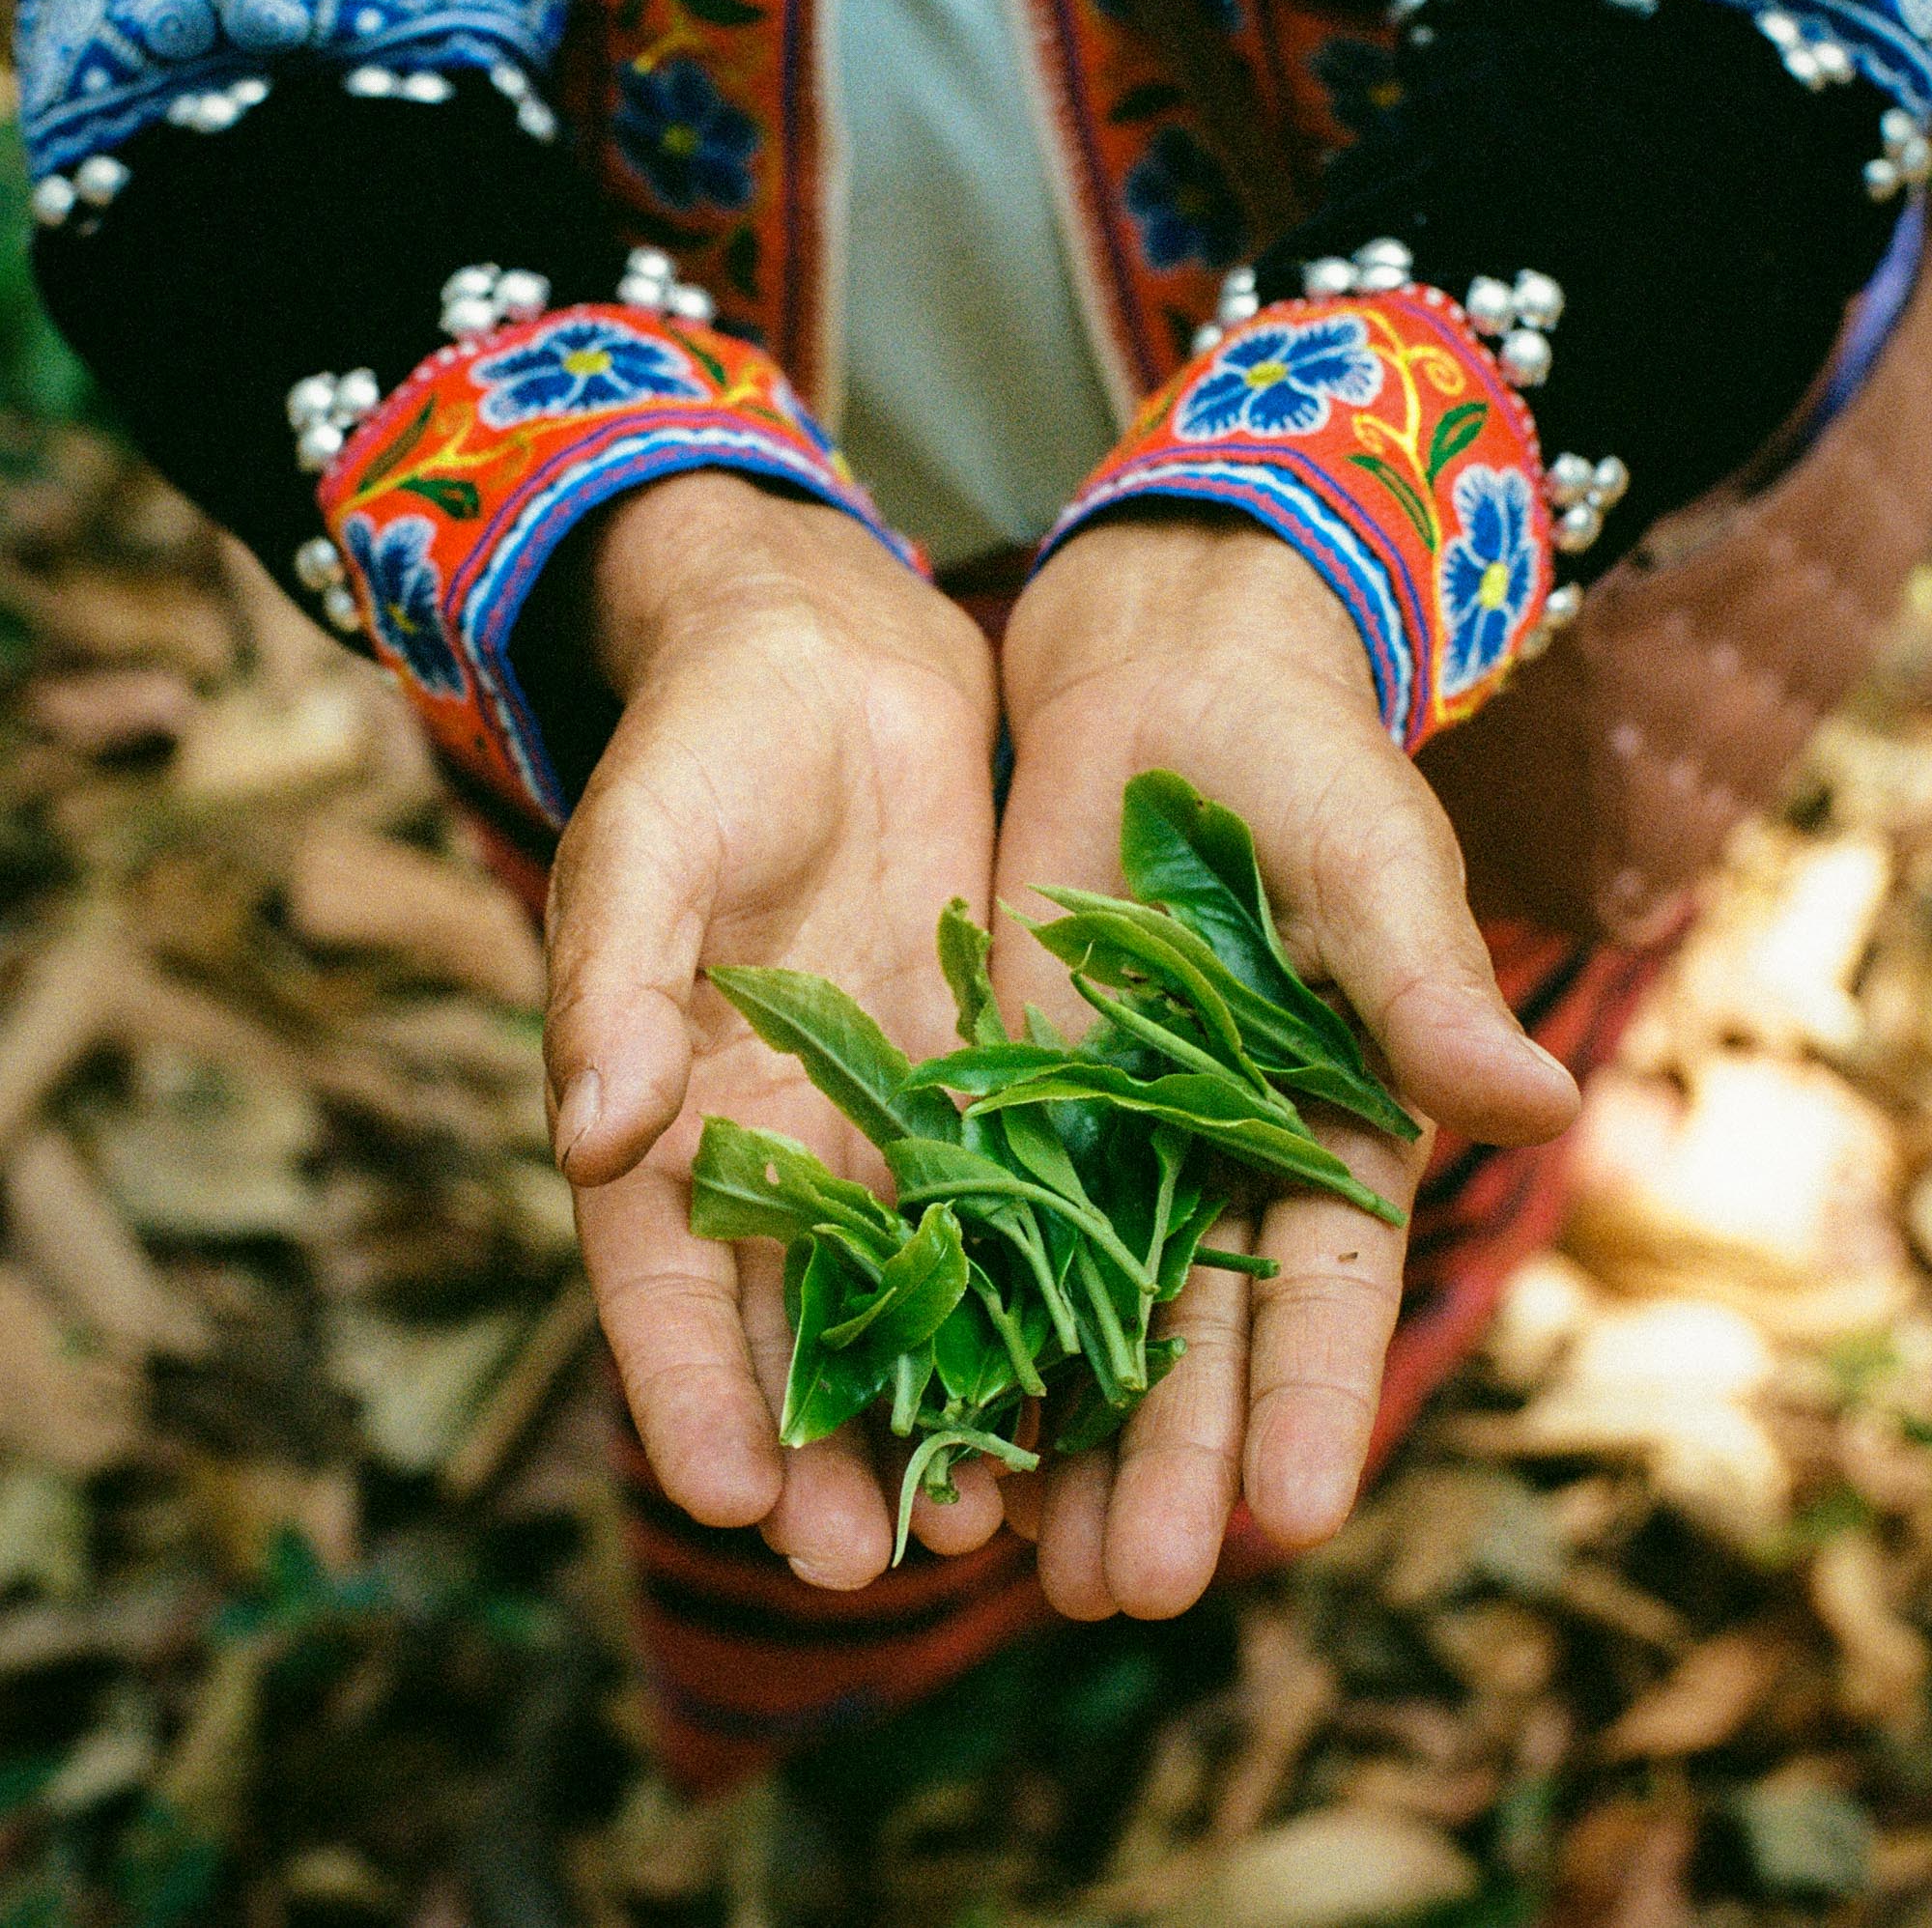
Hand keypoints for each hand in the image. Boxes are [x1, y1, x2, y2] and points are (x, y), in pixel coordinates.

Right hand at [544, 472, 1006, 1585]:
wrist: (827, 655)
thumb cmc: (705, 740)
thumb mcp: (648, 844)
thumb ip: (613, 982)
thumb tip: (586, 1137)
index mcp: (658, 1101)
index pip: (658, 1278)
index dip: (684, 1388)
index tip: (725, 1495)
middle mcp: (770, 1138)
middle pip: (786, 1323)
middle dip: (819, 1445)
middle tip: (871, 1560)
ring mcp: (880, 1112)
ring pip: (907, 1290)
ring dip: (937, 1402)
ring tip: (985, 1518)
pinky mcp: (983, 1068)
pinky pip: (1011, 1198)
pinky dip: (1034, 1291)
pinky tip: (1084, 1375)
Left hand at [991, 509, 1579, 1619]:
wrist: (1167, 688)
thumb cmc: (1302, 766)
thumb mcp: (1369, 862)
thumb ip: (1424, 982)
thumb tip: (1537, 1100)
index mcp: (1334, 1125)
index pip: (1326, 1288)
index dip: (1311, 1398)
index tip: (1295, 1516)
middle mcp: (1219, 1163)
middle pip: (1194, 1338)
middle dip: (1168, 1463)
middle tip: (1129, 1592)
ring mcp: (1104, 1142)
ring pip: (1081, 1316)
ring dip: (1059, 1436)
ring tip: (1026, 1563)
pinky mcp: (1000, 1101)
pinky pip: (976, 1225)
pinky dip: (957, 1319)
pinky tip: (922, 1414)